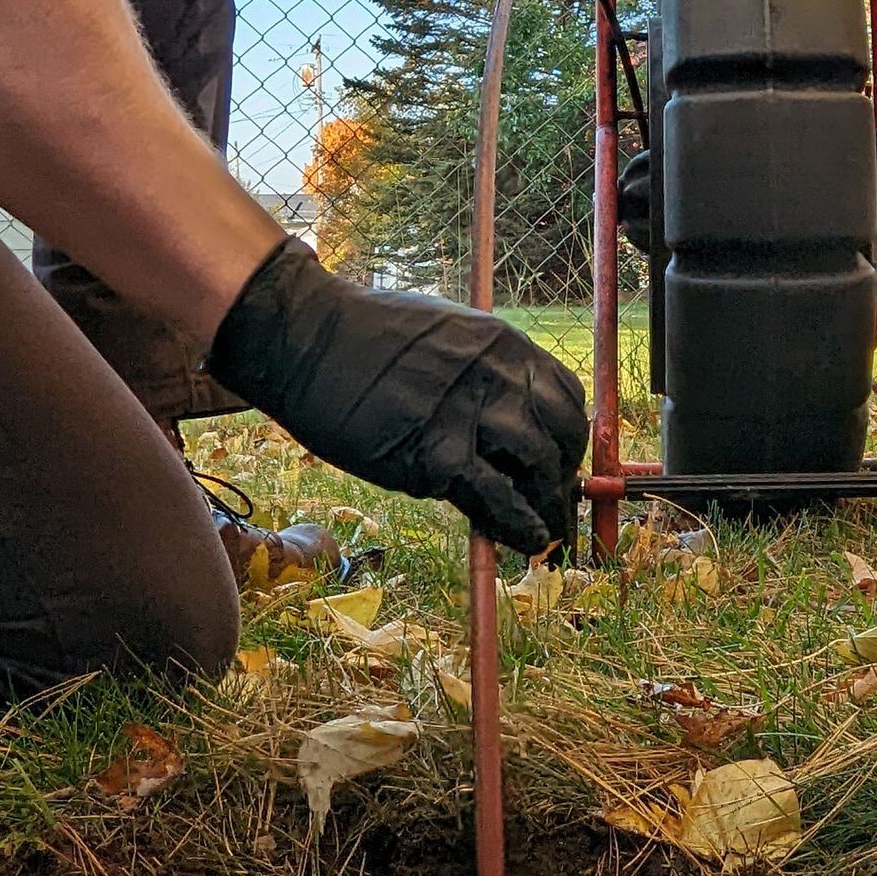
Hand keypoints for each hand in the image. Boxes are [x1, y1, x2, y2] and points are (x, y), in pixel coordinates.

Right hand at [210, 240, 587, 549]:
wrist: (307, 337)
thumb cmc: (363, 335)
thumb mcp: (441, 335)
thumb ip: (477, 369)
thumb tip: (500, 410)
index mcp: (501, 343)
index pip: (566, 395)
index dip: (570, 434)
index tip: (563, 458)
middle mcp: (496, 376)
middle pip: (561, 434)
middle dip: (564, 474)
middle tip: (559, 504)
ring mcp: (468, 415)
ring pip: (537, 466)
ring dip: (547, 504)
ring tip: (547, 530)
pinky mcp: (435, 455)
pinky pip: (496, 498)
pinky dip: (519, 524)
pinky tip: (526, 541)